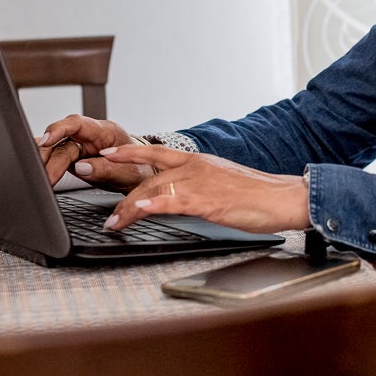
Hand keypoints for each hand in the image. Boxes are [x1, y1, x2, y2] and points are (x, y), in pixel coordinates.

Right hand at [35, 115, 154, 188]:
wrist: (141, 177)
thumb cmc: (138, 169)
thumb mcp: (128, 172)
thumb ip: (106, 169)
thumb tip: (81, 168)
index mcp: (105, 131)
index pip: (78, 124)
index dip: (59, 129)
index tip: (46, 140)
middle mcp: (89, 137)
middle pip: (62, 140)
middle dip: (48, 155)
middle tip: (41, 173)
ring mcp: (80, 148)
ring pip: (57, 152)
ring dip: (46, 165)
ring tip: (41, 179)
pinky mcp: (74, 160)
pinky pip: (57, 161)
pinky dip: (48, 167)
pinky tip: (39, 173)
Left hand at [96, 144, 309, 234]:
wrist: (282, 197)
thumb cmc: (258, 195)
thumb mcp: (223, 184)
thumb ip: (200, 187)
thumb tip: (184, 197)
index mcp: (198, 161)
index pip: (156, 153)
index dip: (129, 153)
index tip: (107, 154)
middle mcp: (194, 166)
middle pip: (146, 172)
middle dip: (116, 182)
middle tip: (93, 183)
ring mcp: (199, 182)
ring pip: (153, 189)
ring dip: (127, 206)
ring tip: (112, 222)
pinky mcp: (206, 200)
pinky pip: (170, 202)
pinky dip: (149, 206)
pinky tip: (134, 212)